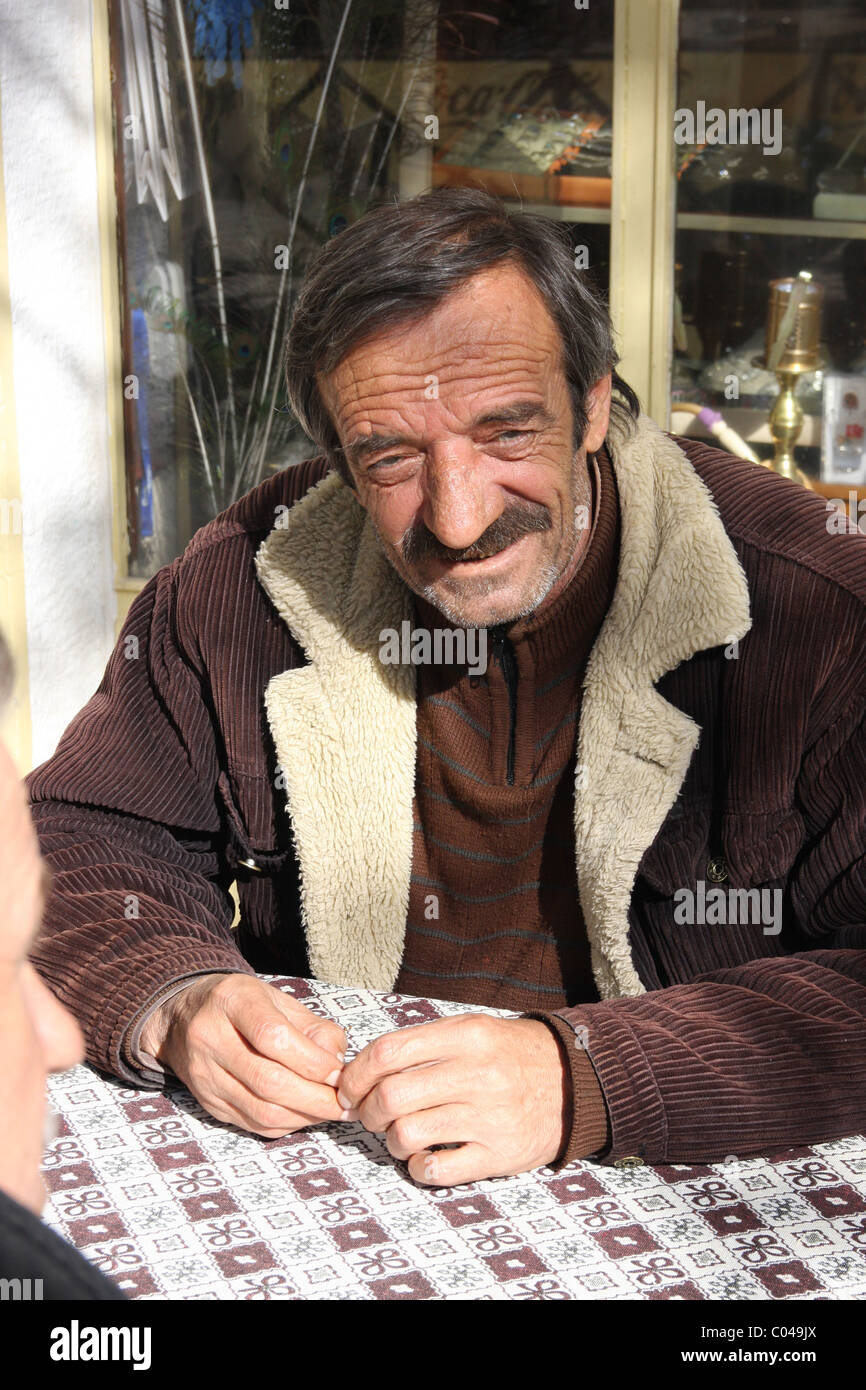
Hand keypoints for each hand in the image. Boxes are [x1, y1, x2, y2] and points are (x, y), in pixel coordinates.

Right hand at [140, 973, 356, 1137]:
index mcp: (231, 1000)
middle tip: (345, 1103)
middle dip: (315, 1098)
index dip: (312, 1061)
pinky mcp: (207, 1102)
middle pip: (267, 1080)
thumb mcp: (278, 1000)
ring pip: (260, 1110)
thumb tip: (337, 1066)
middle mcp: (210, 1037)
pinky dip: (286, 1125)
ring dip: (304, 1116)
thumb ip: (313, 1028)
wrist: (183, 1016)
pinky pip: (252, 1124)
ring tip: (330, 1110)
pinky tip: (305, 1115)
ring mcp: (204, 1074)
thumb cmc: (242, 1005)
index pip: (272, 1036)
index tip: (338, 1072)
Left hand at [335, 1015, 567, 1184]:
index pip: (388, 1052)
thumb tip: (362, 1069)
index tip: (348, 1088)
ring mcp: (489, 1117)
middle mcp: (477, 1074)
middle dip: (366, 1111)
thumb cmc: (508, 1056)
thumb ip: (422, 1045)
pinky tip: (423, 1159)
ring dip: (390, 1140)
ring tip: (399, 1136)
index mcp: (466, 1036)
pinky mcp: (499, 1155)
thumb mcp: (471, 1031)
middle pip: (391, 1096)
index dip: (356, 1074)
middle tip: (369, 1116)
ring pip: (407, 1134)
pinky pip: (437, 1171)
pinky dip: (417, 1169)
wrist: (572, 1082)